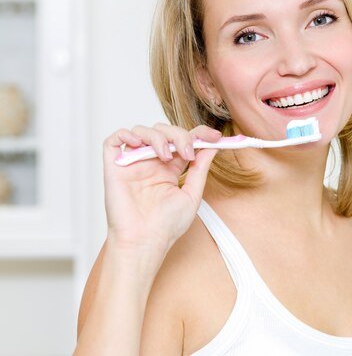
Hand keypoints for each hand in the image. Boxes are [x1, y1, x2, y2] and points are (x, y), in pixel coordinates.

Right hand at [102, 123, 220, 259]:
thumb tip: (211, 147)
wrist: (144, 243)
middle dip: (179, 135)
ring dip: (158, 136)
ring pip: (142, 131)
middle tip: (187, 152)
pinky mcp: (114, 167)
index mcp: (169, 169)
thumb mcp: (191, 195)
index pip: (183, 141)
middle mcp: (151, 163)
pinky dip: (126, 134)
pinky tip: (139, 144)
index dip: (199, 133)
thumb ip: (199, 169)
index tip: (215, 136)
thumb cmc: (166, 226)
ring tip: (165, 155)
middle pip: (164, 131)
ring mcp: (133, 164)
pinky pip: (113, 141)